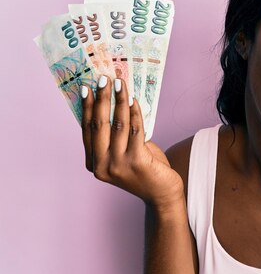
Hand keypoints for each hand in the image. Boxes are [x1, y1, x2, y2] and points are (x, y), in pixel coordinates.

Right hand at [81, 76, 183, 208]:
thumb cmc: (144, 170)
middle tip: (103, 79)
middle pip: (99, 125)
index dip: (86, 107)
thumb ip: (116, 137)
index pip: (87, 130)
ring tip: (120, 83)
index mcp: (94, 164)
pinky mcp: (137, 161)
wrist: (162, 195)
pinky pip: (136, 130)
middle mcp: (102, 166)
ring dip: (119, 100)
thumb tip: (114, 104)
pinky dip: (134, 113)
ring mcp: (119, 165)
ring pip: (117, 125)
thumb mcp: (124, 154)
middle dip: (101, 98)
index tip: (86, 88)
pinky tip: (133, 100)